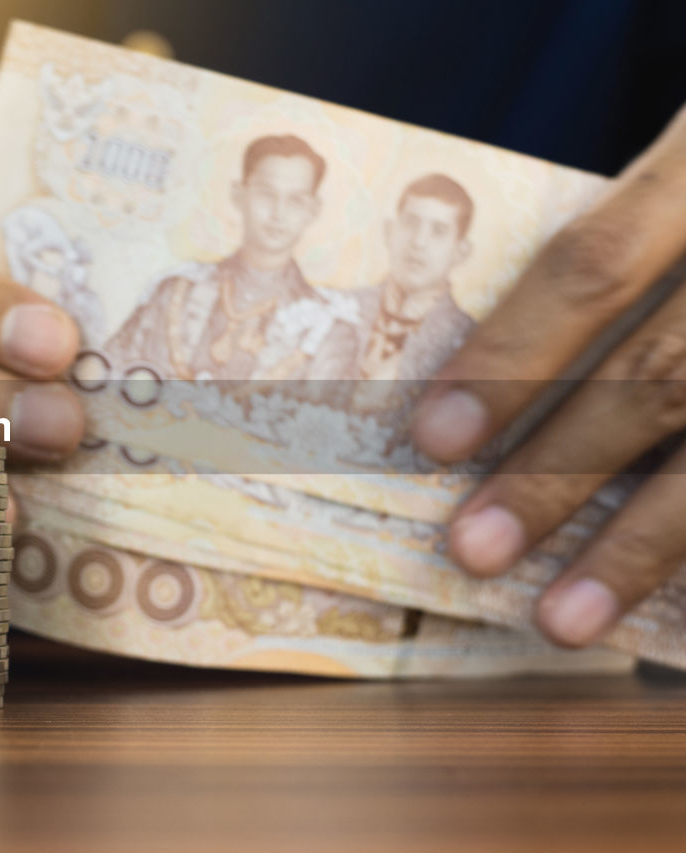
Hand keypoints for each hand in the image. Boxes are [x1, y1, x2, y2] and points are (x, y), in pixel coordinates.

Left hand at [410, 103, 685, 648]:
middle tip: (474, 549)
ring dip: (645, 547)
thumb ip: (626, 248)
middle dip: (559, 472)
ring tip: (563, 620)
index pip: (597, 264)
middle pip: (664, 375)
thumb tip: (486, 383)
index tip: (432, 437)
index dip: (511, 354)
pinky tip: (671, 613)